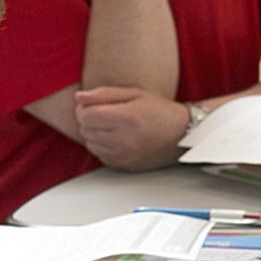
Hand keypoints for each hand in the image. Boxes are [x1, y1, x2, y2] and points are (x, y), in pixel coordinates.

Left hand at [73, 86, 189, 169]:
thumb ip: (103, 94)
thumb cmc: (160, 112)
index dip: (84, 108)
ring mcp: (124, 155)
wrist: (183, 135)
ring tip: (112, 126)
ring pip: (90, 143)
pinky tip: (116, 138)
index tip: (92, 105)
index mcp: (127, 117)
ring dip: (95, 134)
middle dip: (89, 120)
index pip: (85, 115)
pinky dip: (102, 146)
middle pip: (85, 129)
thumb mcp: (134, 94)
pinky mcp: (124, 166)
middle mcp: (124, 139)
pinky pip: (99, 155)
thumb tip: (78, 97)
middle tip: (105, 114)